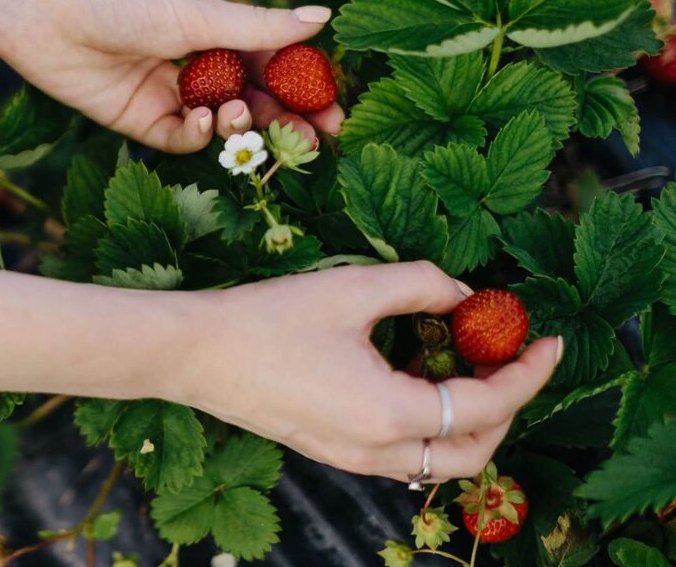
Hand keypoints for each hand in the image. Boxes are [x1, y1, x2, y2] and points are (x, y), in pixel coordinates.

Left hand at [0, 0, 345, 152]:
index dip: (304, 90)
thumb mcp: (200, 14)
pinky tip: (203, 120)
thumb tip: (325, 18)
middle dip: (283, 121)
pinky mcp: (137, 119)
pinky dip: (197, 135)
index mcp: (216, 29)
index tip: (336, 114)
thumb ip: (262, 28)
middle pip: (252, 101)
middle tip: (312, 140)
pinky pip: (180, 138)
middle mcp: (195, 62)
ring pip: (220, 124)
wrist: (44, 8)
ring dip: (240, 125)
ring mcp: (167, 93)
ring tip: (242, 116)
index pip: (273, 64)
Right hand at [171, 262, 561, 481]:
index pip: (486, 405)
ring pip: (435, 460)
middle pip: (471, 453)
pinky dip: (427, 424)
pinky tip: (412, 374)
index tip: (550, 340)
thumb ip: (421, 284)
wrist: (194, 353)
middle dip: (506, 408)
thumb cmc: (267, 318)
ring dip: (466, 420)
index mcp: (390, 415)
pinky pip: (400, 453)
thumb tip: (463, 294)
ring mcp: (350, 458)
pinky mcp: (329, 449)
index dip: (528, 373)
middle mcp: (376, 451)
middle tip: (511, 358)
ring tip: (464, 362)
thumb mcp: (352, 288)